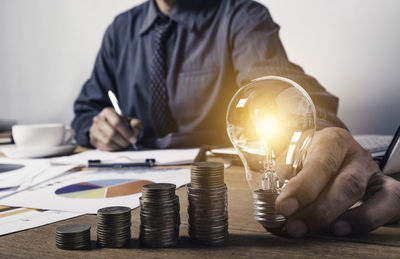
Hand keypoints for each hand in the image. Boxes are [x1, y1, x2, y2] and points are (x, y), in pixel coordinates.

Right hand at [89, 107, 140, 150]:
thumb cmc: (122, 124)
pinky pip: (103, 147)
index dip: (126, 132)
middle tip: (129, 143)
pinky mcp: (92, 139)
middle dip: (123, 141)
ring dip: (118, 146)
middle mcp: (98, 119)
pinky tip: (117, 146)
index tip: (133, 138)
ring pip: (107, 141)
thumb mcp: (131, 121)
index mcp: (107, 112)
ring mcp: (93, 130)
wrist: (111, 128)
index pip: (117, 122)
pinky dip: (113, 149)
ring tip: (124, 145)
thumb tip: (134, 129)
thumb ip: (135, 124)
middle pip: (112, 133)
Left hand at [275, 127, 399, 236]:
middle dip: (320, 210)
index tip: (284, 207)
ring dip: (347, 219)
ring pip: (372, 196)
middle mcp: (357, 155)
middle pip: (347, 184)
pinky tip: (344, 229)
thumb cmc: (308, 156)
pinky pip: (389, 206)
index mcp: (332, 141)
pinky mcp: (386, 190)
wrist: (329, 152)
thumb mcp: (292, 157)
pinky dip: (368, 221)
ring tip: (324, 231)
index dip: (303, 188)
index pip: (321, 164)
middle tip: (296, 226)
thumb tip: (279, 205)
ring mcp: (374, 173)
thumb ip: (285, 176)